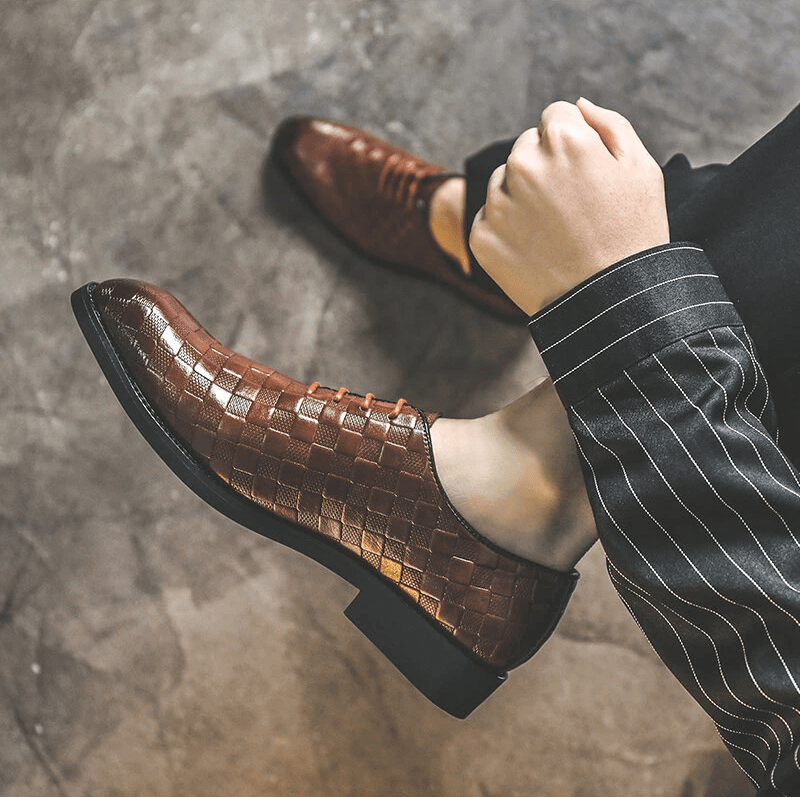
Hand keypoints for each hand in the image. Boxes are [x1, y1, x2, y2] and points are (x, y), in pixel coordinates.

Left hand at [469, 98, 669, 314]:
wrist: (608, 304)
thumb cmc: (633, 235)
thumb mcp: (642, 169)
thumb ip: (608, 124)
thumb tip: (577, 105)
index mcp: (564, 139)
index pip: (555, 116)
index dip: (574, 142)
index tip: (585, 173)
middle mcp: (523, 165)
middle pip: (526, 147)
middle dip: (545, 166)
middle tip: (572, 207)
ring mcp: (499, 203)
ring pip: (504, 181)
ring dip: (522, 196)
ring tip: (555, 231)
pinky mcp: (482, 237)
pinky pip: (489, 217)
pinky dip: (507, 229)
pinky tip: (536, 249)